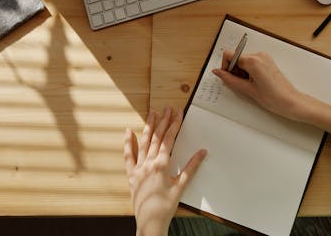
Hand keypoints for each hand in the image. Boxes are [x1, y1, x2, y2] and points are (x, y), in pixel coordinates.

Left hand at [124, 107, 206, 235]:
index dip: (174, 124)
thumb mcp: (181, 186)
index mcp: (161, 164)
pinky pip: (128, 156)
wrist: (150, 221)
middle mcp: (148, 163)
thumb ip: (191, 167)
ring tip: (152, 113)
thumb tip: (202, 152)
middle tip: (167, 108)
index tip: (178, 113)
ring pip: (143, 142)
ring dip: (149, 126)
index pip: (169, 139)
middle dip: (163, 121)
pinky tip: (128, 131)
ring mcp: (138, 168)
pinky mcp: (131, 175)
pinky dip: (128, 143)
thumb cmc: (166, 206)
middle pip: (157, 137)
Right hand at [215, 50, 301, 118]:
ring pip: (243, 60)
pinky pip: (251, 62)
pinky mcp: (267, 61)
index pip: (229, 54)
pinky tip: (254, 82)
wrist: (290, 101)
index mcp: (253, 60)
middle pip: (236, 57)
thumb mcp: (247, 89)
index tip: (227, 76)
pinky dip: (248, 71)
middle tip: (241, 84)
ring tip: (249, 85)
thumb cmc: (274, 97)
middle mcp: (259, 55)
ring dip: (242, 71)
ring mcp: (264, 57)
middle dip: (234, 70)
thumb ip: (229, 79)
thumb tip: (218, 72)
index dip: (225, 66)